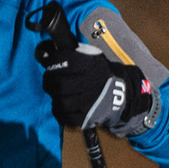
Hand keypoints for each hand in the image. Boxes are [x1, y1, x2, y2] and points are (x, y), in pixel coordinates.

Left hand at [33, 4, 153, 133]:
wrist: (123, 94)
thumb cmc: (102, 73)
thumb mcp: (92, 57)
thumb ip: (73, 53)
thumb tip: (45, 49)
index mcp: (91, 65)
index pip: (62, 61)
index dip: (52, 62)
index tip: (50, 62)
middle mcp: (90, 83)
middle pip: (56, 84)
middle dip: (49, 81)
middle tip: (50, 80)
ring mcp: (88, 102)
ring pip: (59, 101)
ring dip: (55, 96)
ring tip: (58, 92)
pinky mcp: (87, 117)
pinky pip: (65, 117)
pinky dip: (59, 111)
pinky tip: (62, 105)